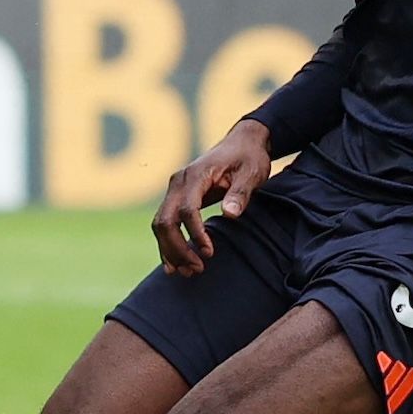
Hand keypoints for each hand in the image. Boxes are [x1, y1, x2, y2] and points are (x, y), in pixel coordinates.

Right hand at [153, 120, 275, 275]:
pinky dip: (167, 244)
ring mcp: (174, 189)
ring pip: (160, 224)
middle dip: (178, 248)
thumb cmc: (249, 157)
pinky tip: (174, 264)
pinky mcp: (176, 197)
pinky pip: (164, 223)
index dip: (196, 233)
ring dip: (170, 250)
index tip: (210, 252)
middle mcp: (178, 181)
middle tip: (197, 269)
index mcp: (196, 174)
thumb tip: (229, 214)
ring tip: (188, 272)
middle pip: (165, 220)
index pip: (187, 209)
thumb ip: (240, 192)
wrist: (242, 142)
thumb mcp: (252, 172)